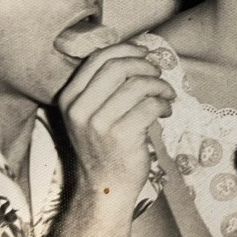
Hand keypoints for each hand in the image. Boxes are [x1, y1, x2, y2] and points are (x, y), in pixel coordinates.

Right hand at [58, 43, 174, 203]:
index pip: (98, 59)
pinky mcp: (122, 136)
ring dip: (160, 85)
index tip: (144, 53)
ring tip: (167, 95)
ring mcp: (99, 123)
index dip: (126, 50)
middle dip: (145, 65)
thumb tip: (135, 54)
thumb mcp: (90, 114)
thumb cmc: (104, 146)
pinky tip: (166, 111)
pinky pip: (150, 105)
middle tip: (159, 74)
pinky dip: (164, 104)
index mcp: (69, 98)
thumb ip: (103, 87)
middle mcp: (80, 109)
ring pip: (138, 85)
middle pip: (118, 67)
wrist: (105, 186)